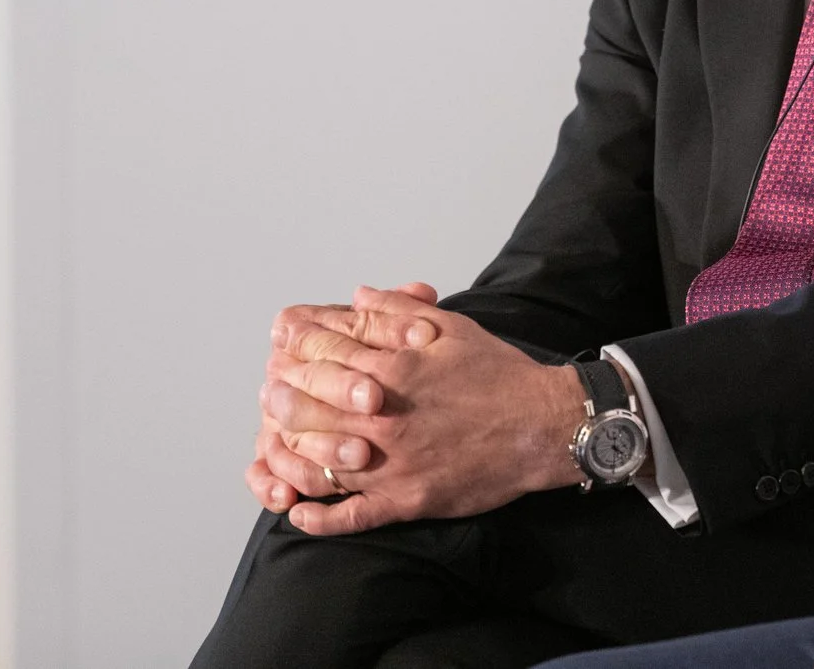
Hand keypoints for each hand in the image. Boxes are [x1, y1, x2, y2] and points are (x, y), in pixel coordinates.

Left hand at [266, 285, 587, 534]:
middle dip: (281, 398)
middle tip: (269, 394)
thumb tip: (358, 296)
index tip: (282, 348)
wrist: (544, 426)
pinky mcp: (407, 500)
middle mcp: (385, 418)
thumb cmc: (501, 375)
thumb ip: (399, 312)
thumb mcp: (453, 328)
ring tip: (275, 444)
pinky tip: (300, 509)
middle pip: (308, 409)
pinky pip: (350, 516)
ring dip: (290, 452)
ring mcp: (392, 464)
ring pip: (319, 461)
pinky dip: (319, 517)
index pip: (324, 356)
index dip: (297, 349)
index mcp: (394, 371)